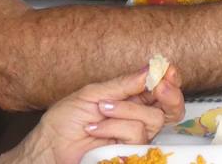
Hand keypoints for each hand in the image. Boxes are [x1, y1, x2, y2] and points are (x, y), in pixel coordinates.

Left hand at [7, 66, 183, 163]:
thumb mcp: (95, 93)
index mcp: (132, 97)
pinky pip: (135, 134)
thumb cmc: (67, 119)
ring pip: (153, 119)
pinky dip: (114, 126)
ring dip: (125, 110)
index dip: (171, 79)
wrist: (50, 146)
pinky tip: (95, 126)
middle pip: (172, 108)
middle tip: (160, 86)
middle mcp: (138, 116)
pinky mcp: (128, 151)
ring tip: (102, 109)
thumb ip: (124, 84)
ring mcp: (134, 135)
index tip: (168, 70)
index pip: (162, 88)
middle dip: (170, 95)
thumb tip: (151, 70)